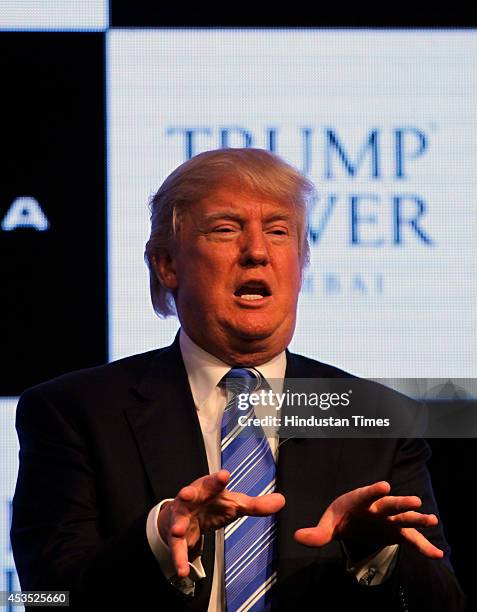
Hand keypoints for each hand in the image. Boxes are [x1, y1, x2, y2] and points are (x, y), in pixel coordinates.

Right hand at [158, 469, 284, 576]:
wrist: (185, 515)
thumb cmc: (212, 504)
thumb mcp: (235, 504)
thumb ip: (256, 505)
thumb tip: (281, 500)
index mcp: (209, 488)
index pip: (215, 482)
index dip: (218, 478)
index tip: (224, 475)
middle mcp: (193, 500)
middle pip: (189, 494)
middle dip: (188, 493)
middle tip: (187, 493)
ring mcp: (182, 517)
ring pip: (178, 520)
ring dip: (178, 525)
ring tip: (178, 530)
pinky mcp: (177, 537)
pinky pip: (177, 548)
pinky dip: (179, 559)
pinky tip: (182, 569)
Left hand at [294, 481, 442, 561]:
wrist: (354, 522)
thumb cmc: (341, 518)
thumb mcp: (328, 524)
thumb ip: (317, 532)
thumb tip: (298, 537)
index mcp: (358, 501)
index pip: (364, 494)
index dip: (373, 490)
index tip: (384, 485)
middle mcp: (377, 508)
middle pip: (389, 504)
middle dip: (401, 502)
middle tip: (415, 500)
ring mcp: (389, 520)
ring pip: (404, 518)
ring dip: (417, 518)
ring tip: (431, 519)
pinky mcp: (397, 533)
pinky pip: (412, 540)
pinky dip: (424, 546)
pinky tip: (437, 554)